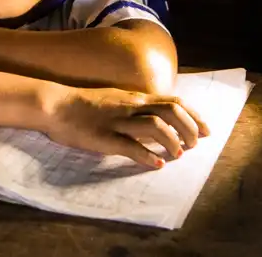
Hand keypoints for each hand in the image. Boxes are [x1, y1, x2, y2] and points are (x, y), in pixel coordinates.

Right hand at [42, 85, 209, 168]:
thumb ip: (135, 108)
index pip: (173, 101)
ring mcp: (118, 121)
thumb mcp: (115, 100)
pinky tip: (156, 164)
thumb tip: (157, 122)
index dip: (194, 116)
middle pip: (170, 111)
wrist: (54, 104)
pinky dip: (148, 156)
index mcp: (133, 98)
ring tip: (178, 155)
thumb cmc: (82, 104)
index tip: (206, 130)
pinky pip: (130, 146)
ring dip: (172, 141)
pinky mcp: (105, 137)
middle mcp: (130, 107)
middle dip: (189, 128)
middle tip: (194, 145)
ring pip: (155, 126)